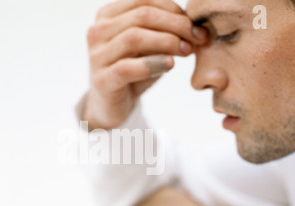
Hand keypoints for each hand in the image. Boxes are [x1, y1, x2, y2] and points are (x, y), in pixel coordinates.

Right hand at [83, 0, 207, 129]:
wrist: (112, 106)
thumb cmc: (133, 71)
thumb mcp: (149, 47)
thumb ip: (164, 31)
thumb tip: (195, 25)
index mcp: (107, 15)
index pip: (144, 0)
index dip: (174, 10)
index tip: (197, 26)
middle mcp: (97, 31)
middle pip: (142, 15)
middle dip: (176, 24)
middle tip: (198, 37)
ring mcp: (96, 56)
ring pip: (134, 37)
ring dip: (167, 42)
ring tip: (186, 51)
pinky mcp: (101, 80)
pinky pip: (127, 67)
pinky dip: (152, 64)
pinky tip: (170, 65)